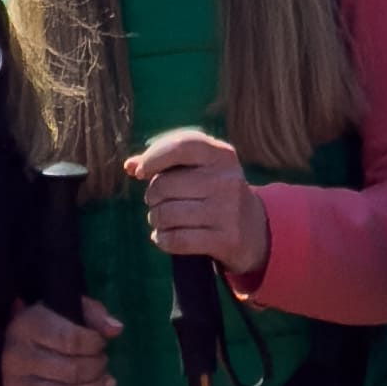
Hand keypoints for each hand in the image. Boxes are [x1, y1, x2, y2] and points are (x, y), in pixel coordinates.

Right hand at [0, 294, 115, 385]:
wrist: (8, 350)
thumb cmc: (45, 327)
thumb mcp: (66, 310)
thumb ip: (93, 314)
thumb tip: (116, 329)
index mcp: (28, 327)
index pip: (71, 340)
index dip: (95, 345)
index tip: (101, 343)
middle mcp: (17, 358)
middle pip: (71, 372)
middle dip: (97, 370)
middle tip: (103, 364)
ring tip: (106, 384)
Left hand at [132, 124, 268, 284]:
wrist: (257, 232)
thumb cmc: (217, 195)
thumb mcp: (202, 171)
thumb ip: (166, 164)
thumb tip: (129, 166)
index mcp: (222, 156)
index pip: (181, 145)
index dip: (154, 157)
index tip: (141, 172)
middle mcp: (227, 180)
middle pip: (165, 185)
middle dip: (152, 197)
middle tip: (156, 203)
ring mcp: (229, 211)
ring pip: (167, 214)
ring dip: (156, 220)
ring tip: (160, 221)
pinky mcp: (226, 240)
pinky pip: (177, 240)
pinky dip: (163, 240)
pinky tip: (164, 237)